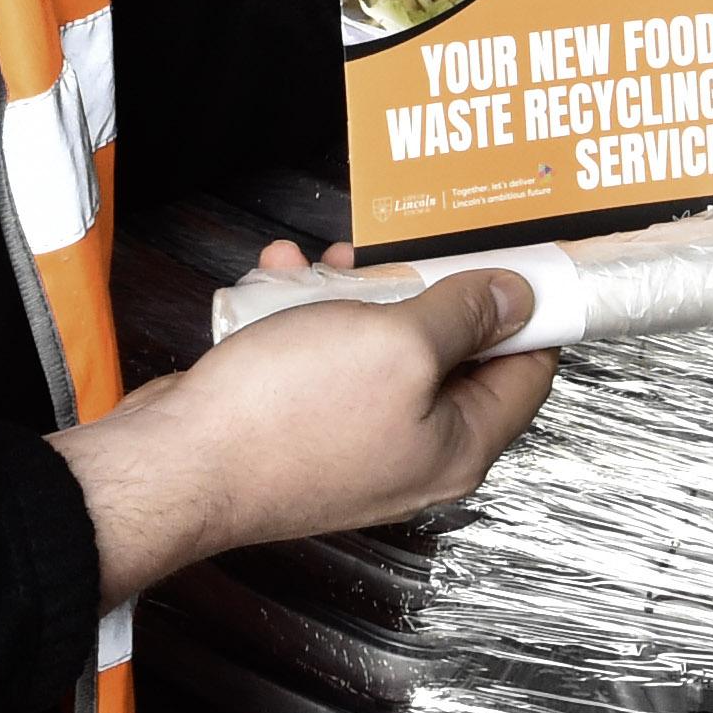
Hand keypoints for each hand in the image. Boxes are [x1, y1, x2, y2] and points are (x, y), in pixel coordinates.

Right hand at [48, 242, 556, 603]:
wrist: (181, 463)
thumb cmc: (286, 418)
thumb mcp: (397, 345)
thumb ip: (463, 316)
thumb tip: (515, 297)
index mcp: (458, 447)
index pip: (528, 373)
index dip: (531, 311)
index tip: (522, 258)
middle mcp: (414, 452)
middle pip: (452, 354)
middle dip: (428, 290)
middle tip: (411, 249)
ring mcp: (357, 443)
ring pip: (380, 347)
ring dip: (357, 295)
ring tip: (329, 264)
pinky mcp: (305, 429)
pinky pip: (326, 358)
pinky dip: (309, 315)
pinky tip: (283, 283)